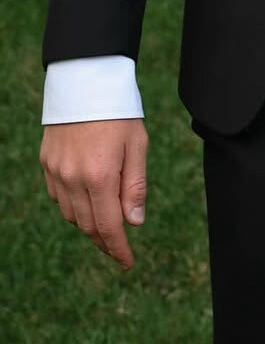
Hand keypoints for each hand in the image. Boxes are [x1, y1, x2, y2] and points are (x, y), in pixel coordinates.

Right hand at [40, 119, 148, 269]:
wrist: (85, 80)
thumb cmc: (118, 111)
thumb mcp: (137, 144)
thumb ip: (135, 185)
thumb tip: (134, 223)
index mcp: (99, 176)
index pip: (108, 226)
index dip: (118, 248)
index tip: (128, 262)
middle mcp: (72, 179)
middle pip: (88, 225)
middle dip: (105, 241)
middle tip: (119, 249)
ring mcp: (56, 172)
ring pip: (71, 214)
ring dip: (89, 224)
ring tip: (106, 226)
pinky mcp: (46, 163)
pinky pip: (58, 196)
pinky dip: (73, 205)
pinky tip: (87, 201)